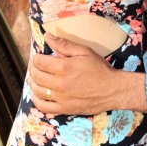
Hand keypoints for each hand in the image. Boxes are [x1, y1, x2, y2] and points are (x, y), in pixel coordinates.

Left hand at [28, 34, 146, 114]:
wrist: (113, 90)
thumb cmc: (100, 68)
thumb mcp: (84, 51)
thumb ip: (64, 44)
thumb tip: (47, 36)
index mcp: (63, 67)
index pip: (40, 62)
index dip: (36, 58)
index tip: (39, 57)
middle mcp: (59, 83)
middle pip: (37, 76)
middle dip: (33, 69)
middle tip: (36, 66)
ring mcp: (61, 98)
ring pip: (37, 91)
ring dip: (33, 83)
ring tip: (35, 79)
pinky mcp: (64, 109)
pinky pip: (44, 107)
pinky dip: (36, 101)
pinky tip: (38, 95)